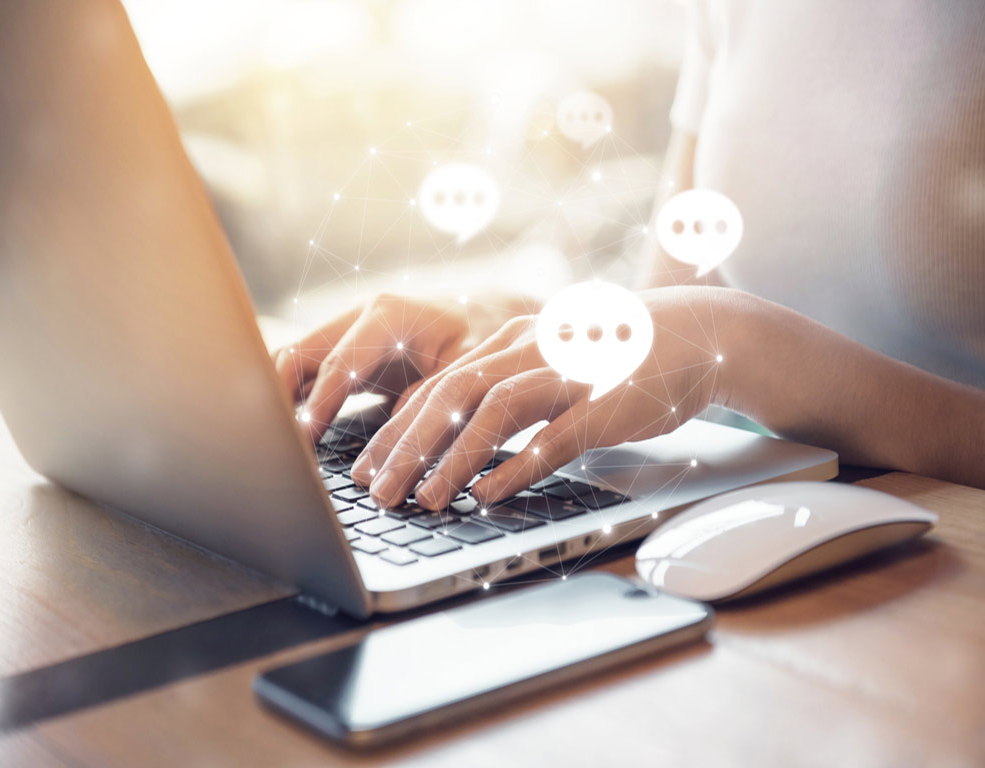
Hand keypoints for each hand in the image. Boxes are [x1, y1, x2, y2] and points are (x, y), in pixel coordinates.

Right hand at [272, 293, 535, 438]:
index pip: (337, 364)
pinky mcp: (347, 351)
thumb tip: (400, 435)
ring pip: (295, 362)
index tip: (302, 442)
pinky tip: (293, 437)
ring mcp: (348, 332)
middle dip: (279, 398)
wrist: (485, 314)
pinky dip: (295, 401)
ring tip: (276, 445)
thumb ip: (433, 394)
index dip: (318, 406)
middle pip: (297, 354)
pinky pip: (308, 374)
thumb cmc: (480, 338)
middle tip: (275, 445)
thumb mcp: (466, 365)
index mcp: (386, 315)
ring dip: (281, 400)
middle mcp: (359, 316)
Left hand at [353, 286, 734, 508]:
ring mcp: (570, 372)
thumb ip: (507, 387)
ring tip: (424, 500)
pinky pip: (553, 436)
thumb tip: (457, 441)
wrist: (697, 335)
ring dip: (454, 458)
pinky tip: (486, 494)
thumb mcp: (551, 360)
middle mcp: (531, 349)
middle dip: (408, 446)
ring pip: (496, 410)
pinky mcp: (606, 402)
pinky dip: (516, 466)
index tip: (367, 467)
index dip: (397, 428)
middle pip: (453, 393)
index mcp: (511, 339)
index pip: (438, 383)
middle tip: (377, 491)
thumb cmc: (614, 357)